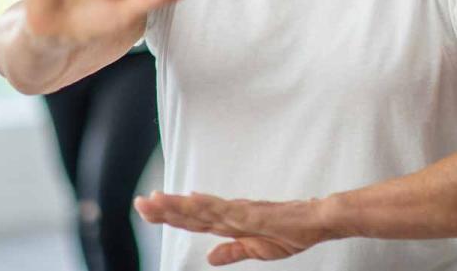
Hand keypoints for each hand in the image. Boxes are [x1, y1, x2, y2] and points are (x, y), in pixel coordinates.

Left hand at [134, 191, 334, 265]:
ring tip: (155, 201)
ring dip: (177, 204)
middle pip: (191, 212)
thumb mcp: (257, 249)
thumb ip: (233, 251)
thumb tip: (208, 256)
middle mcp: (230, 214)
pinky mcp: (250, 213)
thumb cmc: (291, 231)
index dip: (171, 214)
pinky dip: (206, 205)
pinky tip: (190, 201)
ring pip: (202, 208)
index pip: (194, 219)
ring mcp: (239, 212)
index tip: (150, 209)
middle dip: (165, 208)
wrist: (316, 221)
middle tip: (140, 203)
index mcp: (230, 223)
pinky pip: (223, 210)